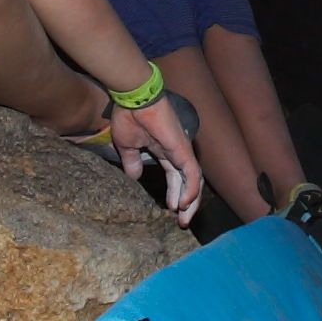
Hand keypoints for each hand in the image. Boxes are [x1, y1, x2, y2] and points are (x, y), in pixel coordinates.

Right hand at [108, 95, 203, 221]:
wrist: (133, 98)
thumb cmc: (129, 117)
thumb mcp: (127, 146)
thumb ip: (132, 162)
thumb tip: (133, 177)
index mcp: (164, 151)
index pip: (175, 177)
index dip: (174, 194)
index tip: (169, 210)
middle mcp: (176, 152)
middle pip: (187, 182)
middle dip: (185, 203)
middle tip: (181, 222)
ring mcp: (181, 150)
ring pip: (194, 180)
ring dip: (190, 201)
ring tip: (184, 218)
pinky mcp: (182, 149)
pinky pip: (192, 173)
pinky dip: (190, 190)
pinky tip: (184, 203)